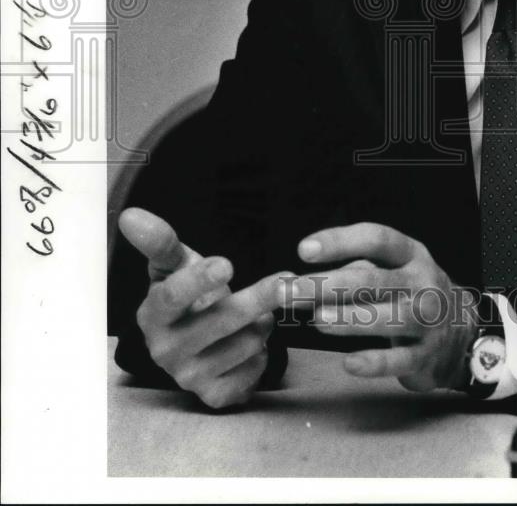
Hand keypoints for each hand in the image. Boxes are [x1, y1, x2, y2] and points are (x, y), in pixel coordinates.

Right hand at [118, 207, 292, 408]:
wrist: (197, 341)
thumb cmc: (188, 296)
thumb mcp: (175, 264)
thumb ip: (160, 241)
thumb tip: (131, 215)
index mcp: (152, 314)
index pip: (172, 297)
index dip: (199, 280)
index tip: (227, 264)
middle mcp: (165, 350)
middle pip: (221, 320)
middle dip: (260, 297)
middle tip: (289, 280)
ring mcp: (189, 377)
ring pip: (246, 343)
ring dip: (263, 324)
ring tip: (258, 314)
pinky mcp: (213, 396)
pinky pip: (254, 371)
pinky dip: (263, 353)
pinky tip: (253, 344)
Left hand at [281, 222, 477, 391]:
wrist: (461, 333)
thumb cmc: (411, 293)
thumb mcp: (393, 270)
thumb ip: (353, 271)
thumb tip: (303, 280)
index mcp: (411, 254)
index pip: (376, 239)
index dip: (340, 241)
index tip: (304, 250)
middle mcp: (421, 283)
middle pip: (373, 280)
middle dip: (328, 285)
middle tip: (292, 291)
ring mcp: (427, 320)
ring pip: (386, 318)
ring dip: (349, 319)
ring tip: (317, 319)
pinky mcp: (425, 356)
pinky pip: (398, 360)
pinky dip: (374, 362)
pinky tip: (349, 363)